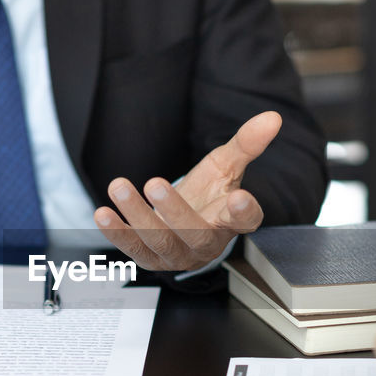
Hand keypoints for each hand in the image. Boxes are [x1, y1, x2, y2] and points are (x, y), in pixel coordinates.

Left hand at [93, 111, 277, 270]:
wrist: (186, 220)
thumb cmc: (210, 193)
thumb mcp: (226, 165)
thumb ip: (247, 143)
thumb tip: (272, 117)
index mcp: (232, 221)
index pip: (244, 220)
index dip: (243, 212)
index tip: (240, 197)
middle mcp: (207, 243)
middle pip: (195, 234)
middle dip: (174, 211)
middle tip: (156, 184)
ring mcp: (178, 254)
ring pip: (159, 242)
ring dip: (137, 216)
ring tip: (119, 187)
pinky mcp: (151, 257)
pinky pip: (133, 249)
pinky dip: (116, 233)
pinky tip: (102, 213)